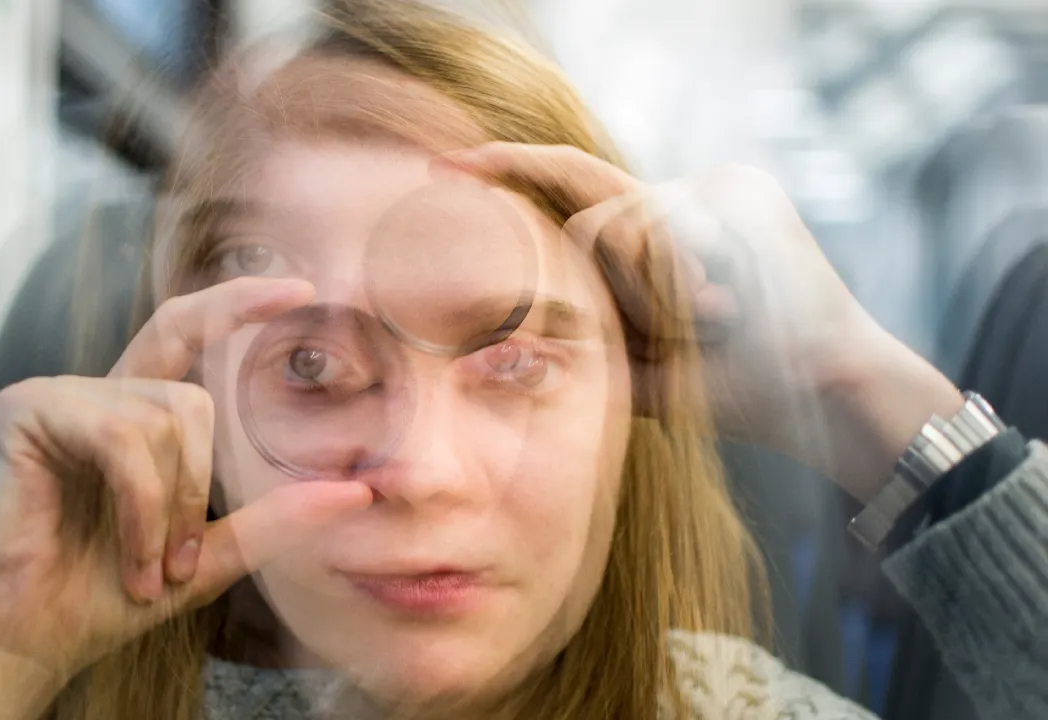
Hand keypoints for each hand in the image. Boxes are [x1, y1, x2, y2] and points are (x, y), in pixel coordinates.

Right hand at [0, 277, 373, 718]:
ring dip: (169, 511)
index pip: (184, 333)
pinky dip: (141, 507)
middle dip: (201, 487)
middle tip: (181, 563)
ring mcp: (52, 396)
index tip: (301, 291)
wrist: (11, 642)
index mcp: (124, 417)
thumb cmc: (90, 600)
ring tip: (146, 570)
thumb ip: (269, 521)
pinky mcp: (23, 411)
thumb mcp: (202, 558)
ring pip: (165, 420)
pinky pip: (123, 439)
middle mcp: (90, 395)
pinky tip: (129, 556)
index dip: (237, 303)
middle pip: (190, 396)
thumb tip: (356, 493)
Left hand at [442, 143, 962, 501]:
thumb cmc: (729, 389)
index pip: (573, 193)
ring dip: (639, 293)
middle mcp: (679, 202)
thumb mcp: (630, 367)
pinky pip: (658, 224)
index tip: (447, 172)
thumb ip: (575, 346)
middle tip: (474, 185)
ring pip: (609, 224)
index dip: (511, 177)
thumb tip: (477, 361)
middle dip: (523, 185)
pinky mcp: (737, 188)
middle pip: (580, 188)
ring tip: (708, 322)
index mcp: (655, 239)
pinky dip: (673, 279)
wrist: (818, 394)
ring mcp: (708, 189)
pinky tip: (724, 304)